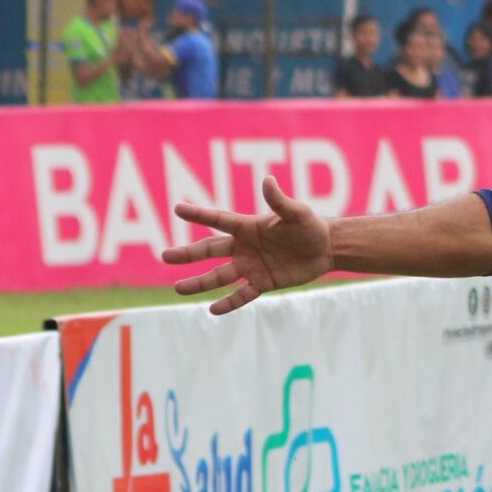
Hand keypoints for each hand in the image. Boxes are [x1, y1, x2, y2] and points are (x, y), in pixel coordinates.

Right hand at [166, 177, 333, 315]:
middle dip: (188, 254)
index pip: (218, 219)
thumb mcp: (296, 213)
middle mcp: (244, 247)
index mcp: (247, 226)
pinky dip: (229, 302)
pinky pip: (243, 295)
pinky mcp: (263, 282)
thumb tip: (267, 181)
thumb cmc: (310, 226)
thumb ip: (279, 201)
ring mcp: (251, 266)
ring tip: (178, 289)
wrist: (326, 249)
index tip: (177, 209)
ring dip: (200, 283)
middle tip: (164, 256)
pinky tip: (212, 310)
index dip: (199, 214)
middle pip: (210, 250)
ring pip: (220, 276)